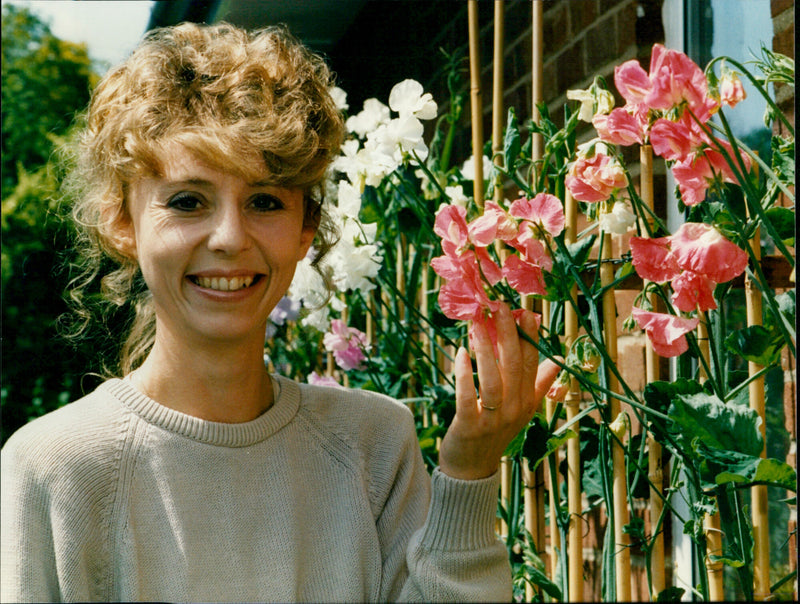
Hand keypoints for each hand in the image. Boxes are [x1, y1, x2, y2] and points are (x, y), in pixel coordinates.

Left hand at [438, 303, 560, 480]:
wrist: (471, 470)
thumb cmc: (494, 433)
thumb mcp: (521, 409)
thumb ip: (539, 384)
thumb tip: (556, 359)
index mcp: (527, 401)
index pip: (533, 363)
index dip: (530, 336)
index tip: (525, 311)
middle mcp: (514, 409)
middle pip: (514, 366)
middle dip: (508, 334)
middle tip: (500, 306)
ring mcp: (493, 419)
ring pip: (493, 379)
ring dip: (485, 349)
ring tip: (476, 324)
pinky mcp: (470, 427)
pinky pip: (468, 397)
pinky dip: (464, 374)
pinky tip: (459, 353)